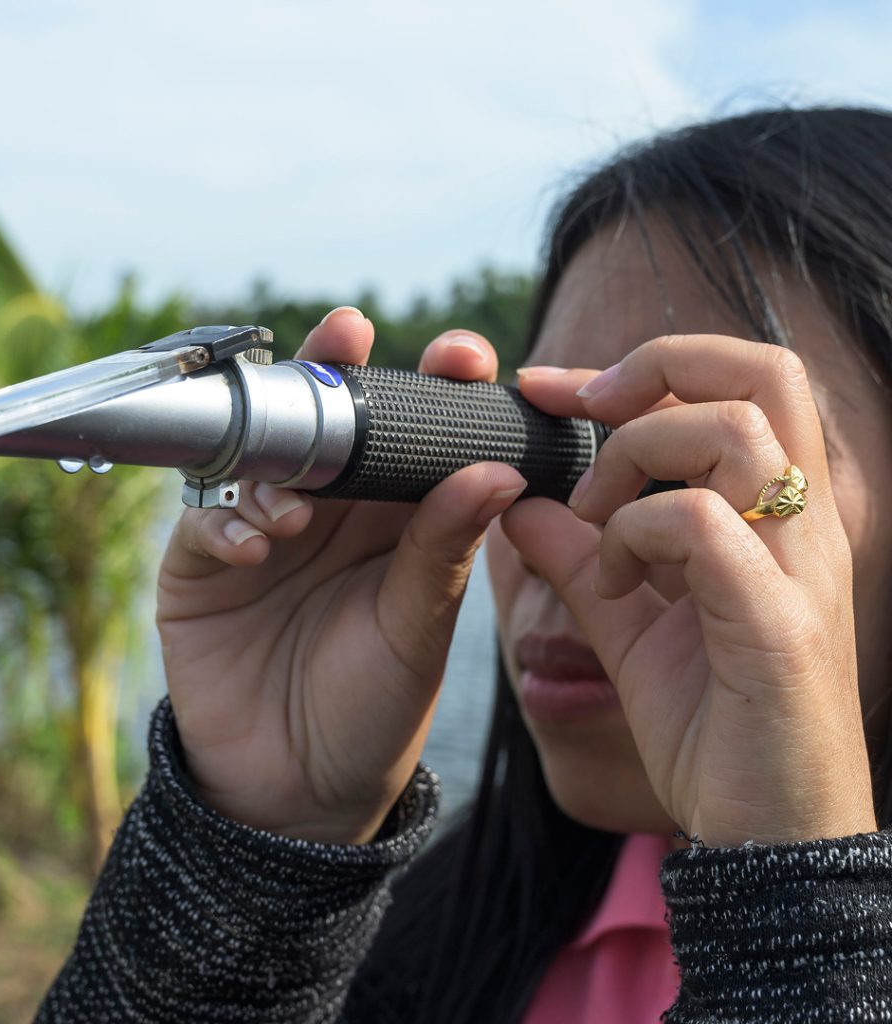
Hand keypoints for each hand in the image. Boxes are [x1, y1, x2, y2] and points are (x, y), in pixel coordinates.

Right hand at [157, 309, 525, 843]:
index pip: (415, 435)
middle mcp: (330, 511)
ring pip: (260, 454)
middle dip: (338, 372)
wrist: (295, 791)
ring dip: (277, 458)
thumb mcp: (417, 629)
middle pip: (329, 418)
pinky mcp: (202, 563)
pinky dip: (227, 523)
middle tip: (350, 332)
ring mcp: (262, 530)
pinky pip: (207, 519)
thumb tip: (496, 472)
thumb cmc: (374, 707)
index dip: (434, 387)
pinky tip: (253, 549)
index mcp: (395, 519)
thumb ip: (443, 549)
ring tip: (298, 509)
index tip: (461, 355)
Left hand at [501, 334, 876, 847]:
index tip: (547, 385)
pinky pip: (701, 526)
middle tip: (579, 413)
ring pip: (733, 433)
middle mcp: (803, 527)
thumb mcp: (626, 622)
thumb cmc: (708, 725)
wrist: (765, 836)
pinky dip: (635, 533)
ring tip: (593, 515)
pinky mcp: (778, 627)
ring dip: (635, 457)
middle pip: (762, 373)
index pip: (738, 384)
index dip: (642, 364)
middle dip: (654, 368)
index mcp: (775, 515)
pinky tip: (615, 579)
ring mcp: (798, 572)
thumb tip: (519, 502)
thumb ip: (578, 557)